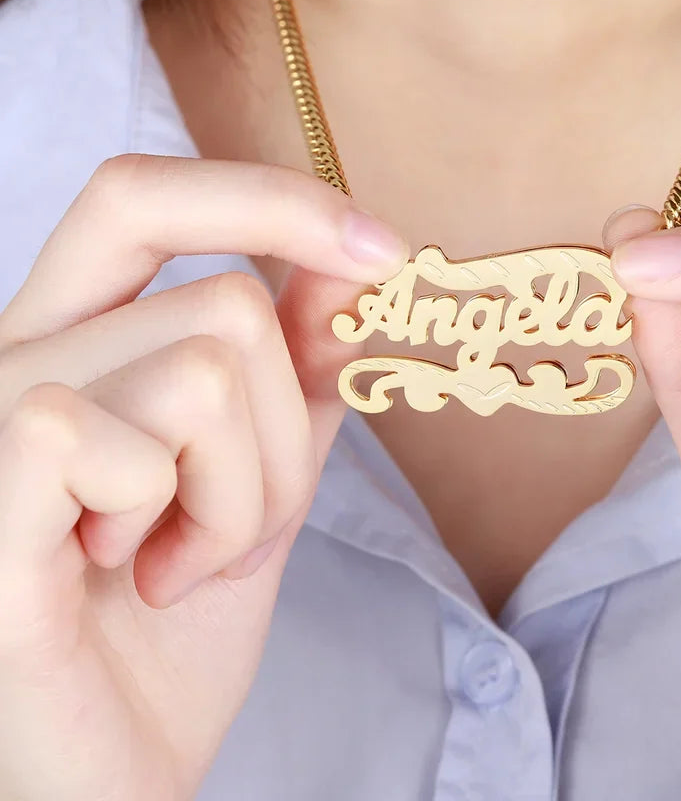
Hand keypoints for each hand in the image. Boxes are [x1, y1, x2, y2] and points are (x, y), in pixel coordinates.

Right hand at [0, 155, 407, 800]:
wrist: (110, 771)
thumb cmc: (168, 629)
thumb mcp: (257, 476)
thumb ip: (295, 374)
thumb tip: (348, 271)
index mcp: (70, 340)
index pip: (143, 197)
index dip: (269, 201)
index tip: (383, 251)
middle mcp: (15, 356)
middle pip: (228, 308)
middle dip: (283, 437)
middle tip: (231, 524)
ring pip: (210, 373)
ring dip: (243, 496)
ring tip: (182, 562)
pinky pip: (129, 440)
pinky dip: (186, 523)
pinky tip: (137, 578)